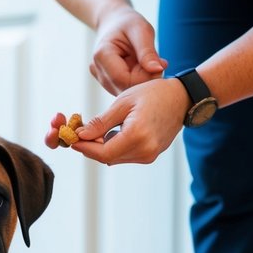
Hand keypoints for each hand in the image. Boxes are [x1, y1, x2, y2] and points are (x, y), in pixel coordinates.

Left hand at [64, 77, 189, 165]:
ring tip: (95, 130)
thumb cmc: (152, 94)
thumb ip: (100, 123)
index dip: (85, 147)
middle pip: (107, 157)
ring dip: (102, 147)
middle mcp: (145, 150)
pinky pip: (125, 155)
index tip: (71, 139)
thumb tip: (80, 135)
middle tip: (79, 133)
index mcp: (137, 135)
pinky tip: (113, 133)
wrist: (181, 99)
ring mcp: (149, 156)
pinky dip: (114, 147)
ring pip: (115, 158)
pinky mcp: (150, 156)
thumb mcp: (123, 103)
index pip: (103, 152)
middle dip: (91, 147)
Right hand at [91, 6, 167, 94]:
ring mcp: (102, 79)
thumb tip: (157, 70)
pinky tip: (141, 68)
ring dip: (142, 81)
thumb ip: (148, 51)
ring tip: (148, 63)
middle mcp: (98, 70)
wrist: (115, 23)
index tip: (161, 66)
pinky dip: (138, 81)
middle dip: (145, 79)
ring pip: (127, 91)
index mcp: (102, 55)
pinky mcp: (109, 84)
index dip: (144, 78)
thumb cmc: (128, 23)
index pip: (123, 80)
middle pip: (125, 88)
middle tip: (159, 63)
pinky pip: (127, 89)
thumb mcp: (141, 30)